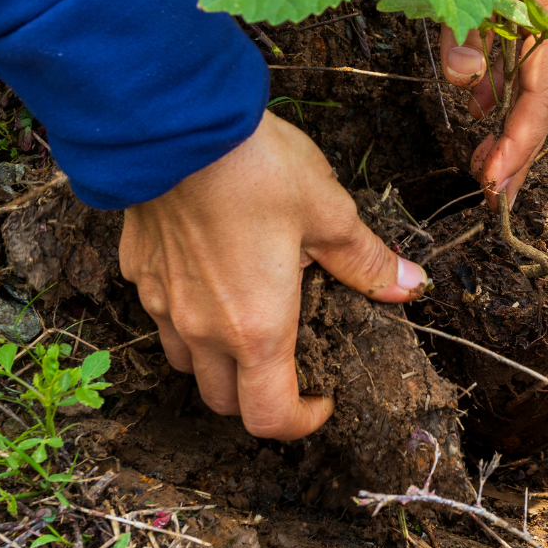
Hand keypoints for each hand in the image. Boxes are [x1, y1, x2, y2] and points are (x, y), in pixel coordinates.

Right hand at [119, 111, 427, 438]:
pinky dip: (187, 314)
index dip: (300, 423)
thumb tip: (410, 286)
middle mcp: (202, 329)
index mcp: (256, 328)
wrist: (174, 123)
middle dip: (259, 397)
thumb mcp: (328, 211)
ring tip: (249, 319)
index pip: (269, 417)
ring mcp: (163, 302)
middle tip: (292, 362)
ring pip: (186, 362)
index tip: (322, 400)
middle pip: (223, 400)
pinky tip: (210, 272)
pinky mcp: (137, 270)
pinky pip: (161, 313)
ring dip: (218, 361)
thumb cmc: (255, 168)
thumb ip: (366, 260)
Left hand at [440, 0, 547, 204]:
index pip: (544, 84)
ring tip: (483, 159)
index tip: (494, 182)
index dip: (519, 139)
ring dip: (514, 113)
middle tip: (489, 191)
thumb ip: (461, 8)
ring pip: (545, 71)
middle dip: (520, 143)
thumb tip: (464, 81)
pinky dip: (515, 76)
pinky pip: (540, 44)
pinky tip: (487, 103)